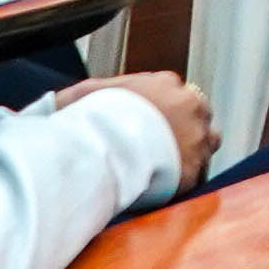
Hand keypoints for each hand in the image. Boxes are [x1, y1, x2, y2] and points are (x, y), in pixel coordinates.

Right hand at [76, 69, 219, 188]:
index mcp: (166, 83)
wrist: (105, 147)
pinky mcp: (195, 167)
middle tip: (162, 146)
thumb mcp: (83, 95)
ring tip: (168, 165)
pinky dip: (185, 179)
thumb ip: (82, 95)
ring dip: (192, 151)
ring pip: (206, 142)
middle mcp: (190, 105)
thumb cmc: (93, 118)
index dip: (163, 112)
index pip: (175, 93)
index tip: (150, 126)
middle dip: (185, 128)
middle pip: (197, 115)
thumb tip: (61, 101)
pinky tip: (167, 184)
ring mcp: (197, 136)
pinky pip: (198, 174)